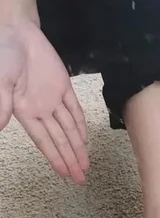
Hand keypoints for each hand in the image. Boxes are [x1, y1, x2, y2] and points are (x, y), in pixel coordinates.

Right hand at [0, 22, 88, 183]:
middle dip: (71, 160)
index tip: (64, 174)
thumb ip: (2, 104)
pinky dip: (81, 124)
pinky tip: (85, 139)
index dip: (55, 158)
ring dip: (78, 147)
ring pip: (70, 129)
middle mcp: (41, 110)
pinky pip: (74, 109)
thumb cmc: (4, 55)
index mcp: (25, 112)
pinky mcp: (63, 87)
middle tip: (81, 179)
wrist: (18, 31)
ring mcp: (53, 100)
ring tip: (86, 165)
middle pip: (60, 140)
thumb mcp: (1, 81)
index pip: (44, 142)